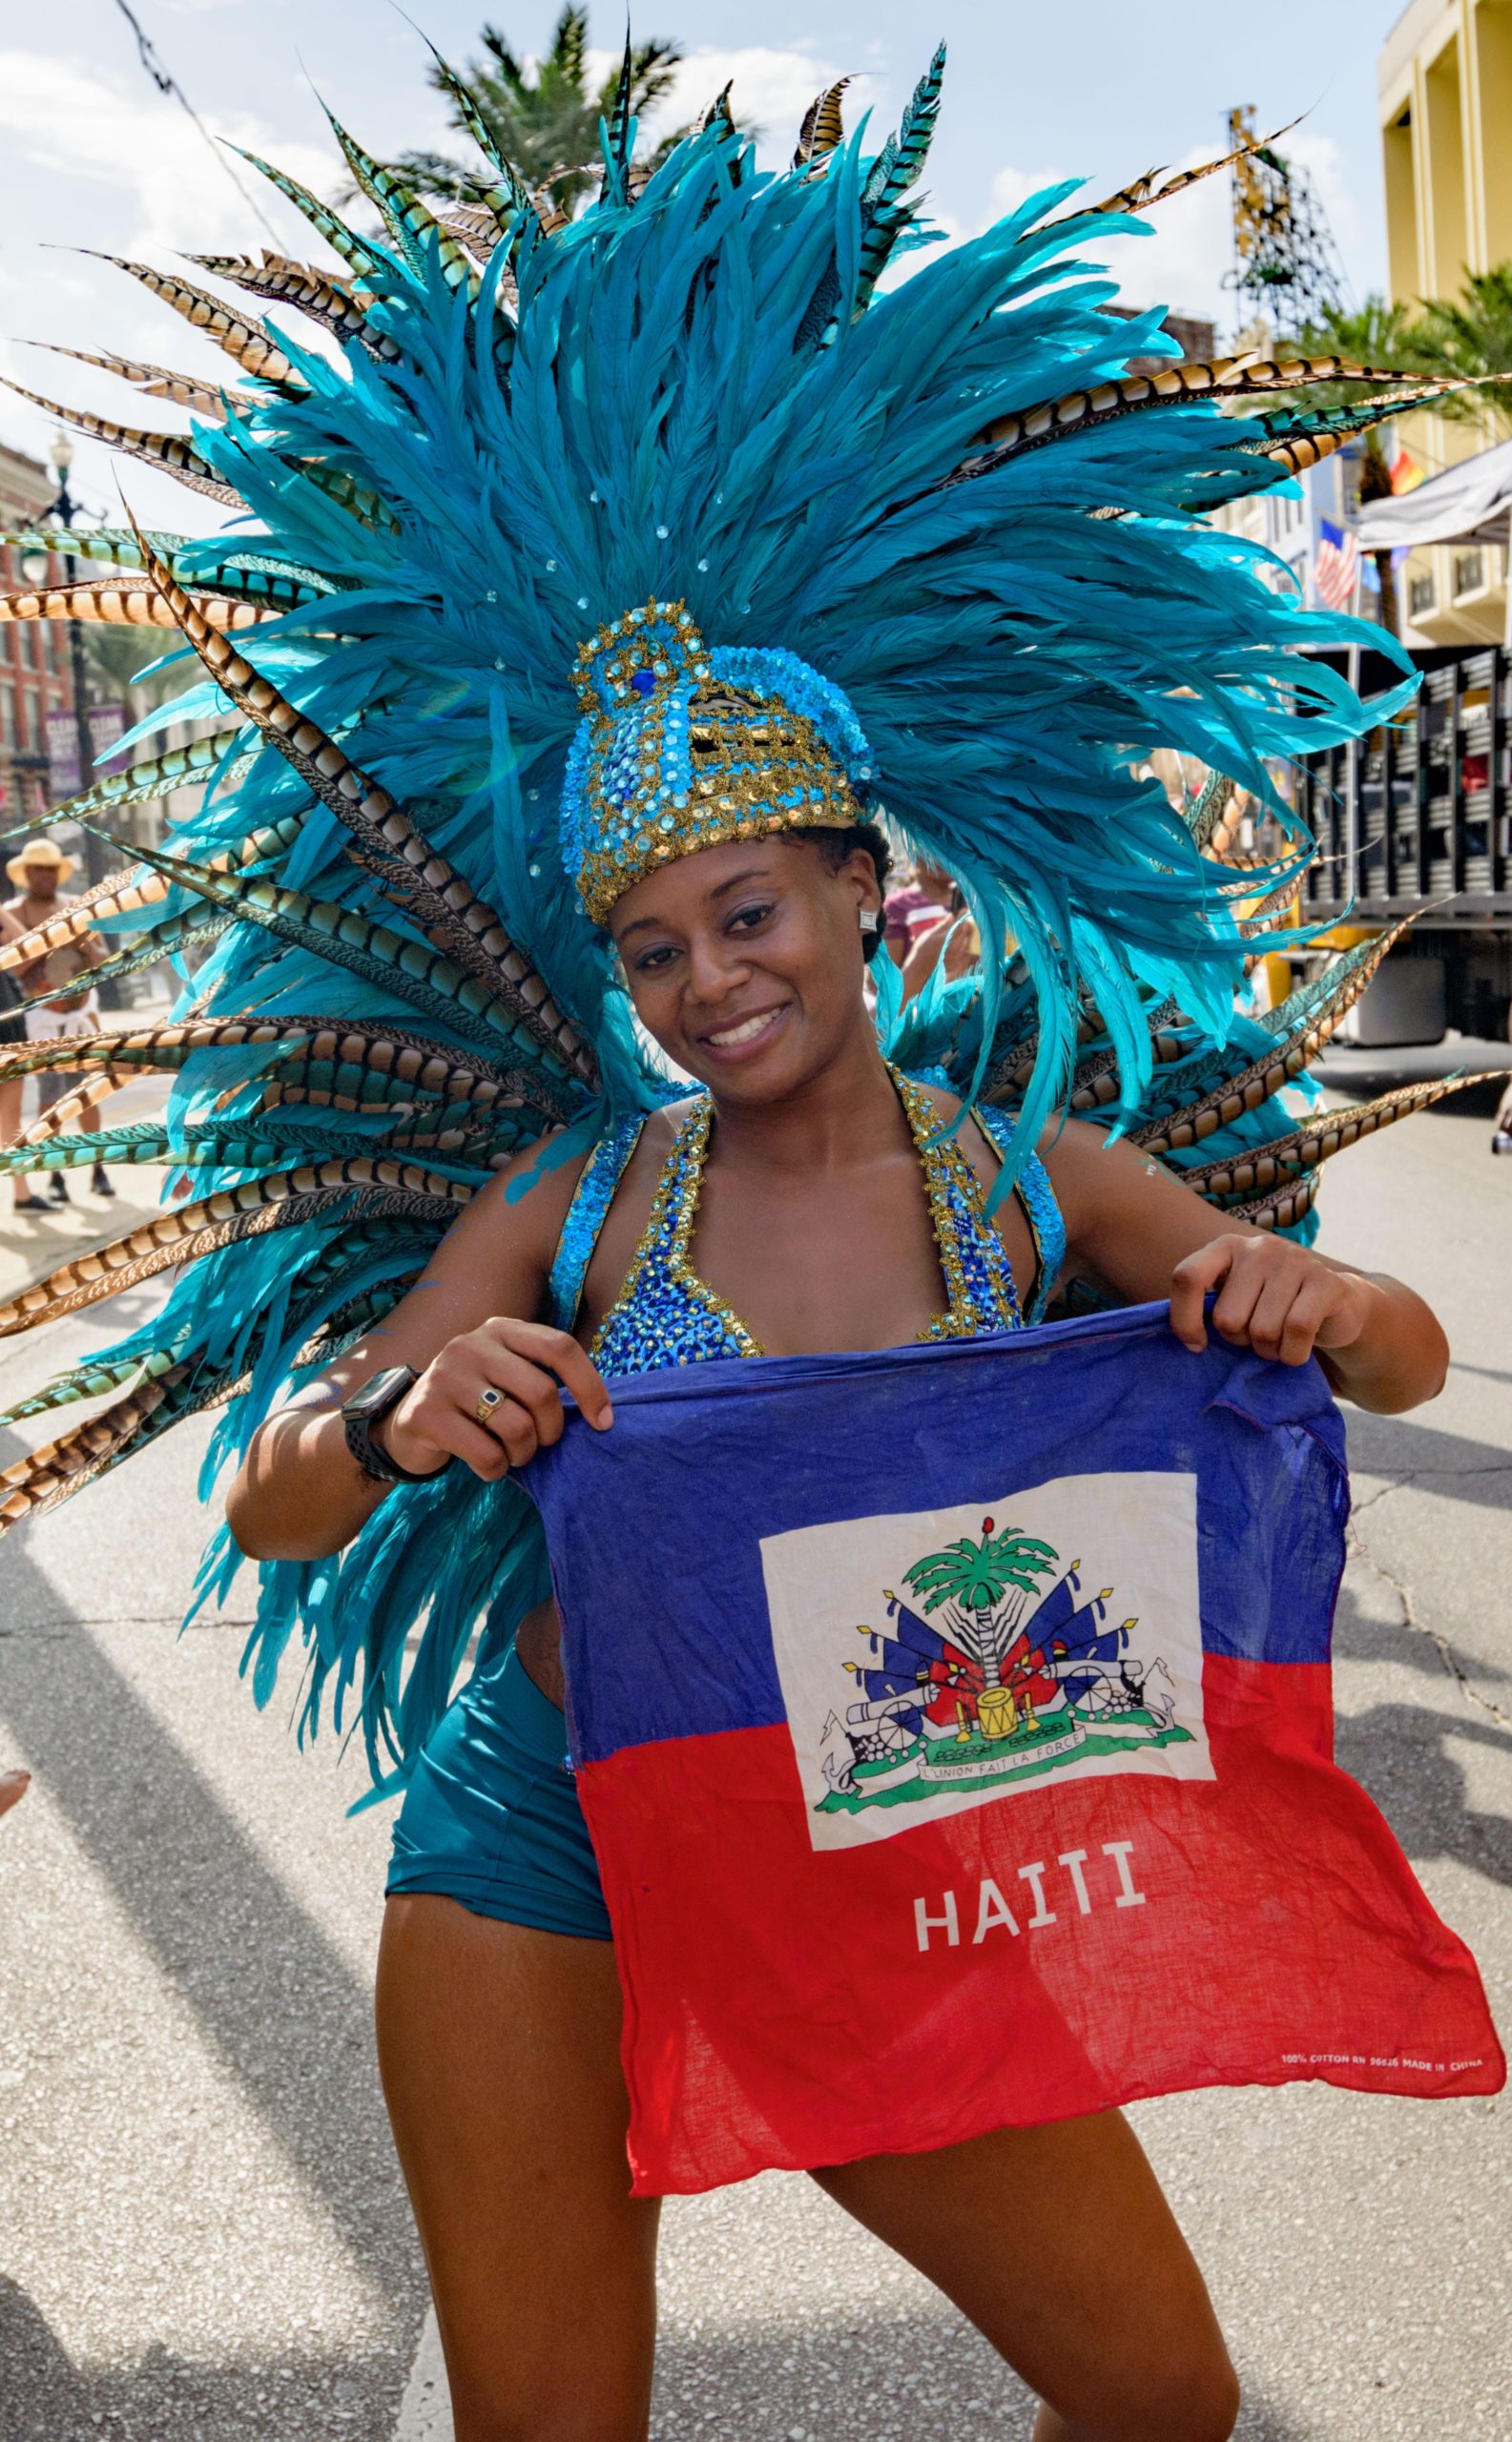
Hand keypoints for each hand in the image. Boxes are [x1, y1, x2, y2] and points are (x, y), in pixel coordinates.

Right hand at [381, 1318, 613, 1481]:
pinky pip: (487, 1454)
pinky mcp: (427, 1413)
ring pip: (517, 1427)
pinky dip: (496, 1470)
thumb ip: (542, 1379)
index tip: (604, 1422)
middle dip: (551, 1431)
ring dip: (523, 1454)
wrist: (406, 1421)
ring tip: (512, 1455)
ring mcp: (445, 1377)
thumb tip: (601, 1413)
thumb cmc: (474, 1401)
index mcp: (500, 1329)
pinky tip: (487, 1465)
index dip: (590, 1387)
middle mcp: (471, 1345)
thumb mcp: (506, 1375)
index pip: (559, 1347)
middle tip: (540, 1444)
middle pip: (542, 1392)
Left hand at [1168, 1233, 1373, 1367]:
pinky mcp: (1326, 1281)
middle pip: (1227, 1318)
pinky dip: (1293, 1355)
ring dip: (1269, 1351)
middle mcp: (1259, 1247)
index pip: (1188, 1277)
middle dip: (1240, 1341)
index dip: (1184, 1319)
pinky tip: (1297, 1350)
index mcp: (1226, 1246)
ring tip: (1279, 1341)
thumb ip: (1207, 1309)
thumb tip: (1189, 1342)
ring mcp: (1295, 1259)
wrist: (1336, 1305)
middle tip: (1256, 1335)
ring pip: (1263, 1330)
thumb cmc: (1272, 1308)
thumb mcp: (1235, 1300)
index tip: (1197, 1345)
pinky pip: (1297, 1331)